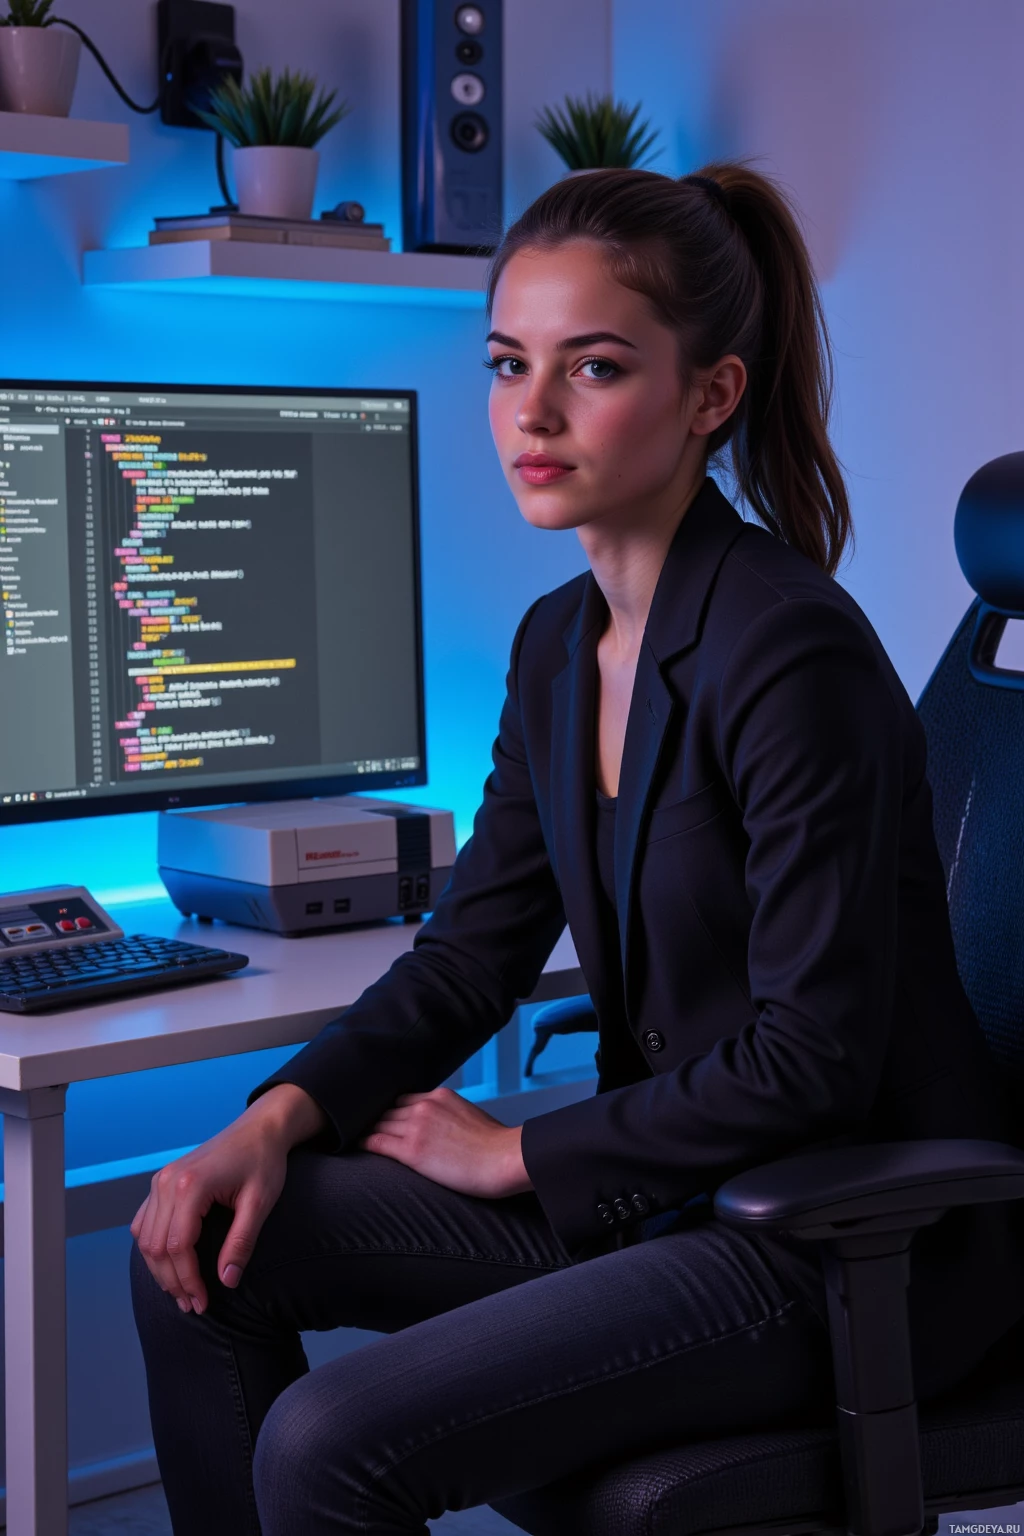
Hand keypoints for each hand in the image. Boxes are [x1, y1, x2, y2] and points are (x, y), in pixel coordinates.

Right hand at [130, 1083, 327, 1315]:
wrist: (259, 1128)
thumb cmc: (263, 1161)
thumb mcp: (260, 1202)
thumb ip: (242, 1242)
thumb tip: (227, 1281)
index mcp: (190, 1185)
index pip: (177, 1246)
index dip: (188, 1280)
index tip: (203, 1303)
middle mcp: (166, 1182)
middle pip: (155, 1247)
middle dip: (173, 1282)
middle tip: (193, 1306)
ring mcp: (160, 1180)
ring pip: (144, 1238)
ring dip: (160, 1270)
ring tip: (182, 1293)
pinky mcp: (161, 1182)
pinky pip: (143, 1222)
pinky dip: (152, 1248)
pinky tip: (169, 1265)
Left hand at [359, 1086, 531, 1198]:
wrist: (505, 1159)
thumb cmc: (495, 1145)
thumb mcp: (470, 1115)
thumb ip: (449, 1115)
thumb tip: (441, 1127)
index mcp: (439, 1095)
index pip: (403, 1098)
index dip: (388, 1110)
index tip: (378, 1117)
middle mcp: (424, 1105)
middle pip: (387, 1109)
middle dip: (373, 1118)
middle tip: (356, 1126)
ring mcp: (416, 1126)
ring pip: (378, 1123)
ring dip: (365, 1129)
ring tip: (349, 1136)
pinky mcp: (412, 1150)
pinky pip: (377, 1142)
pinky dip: (363, 1142)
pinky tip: (352, 1146)